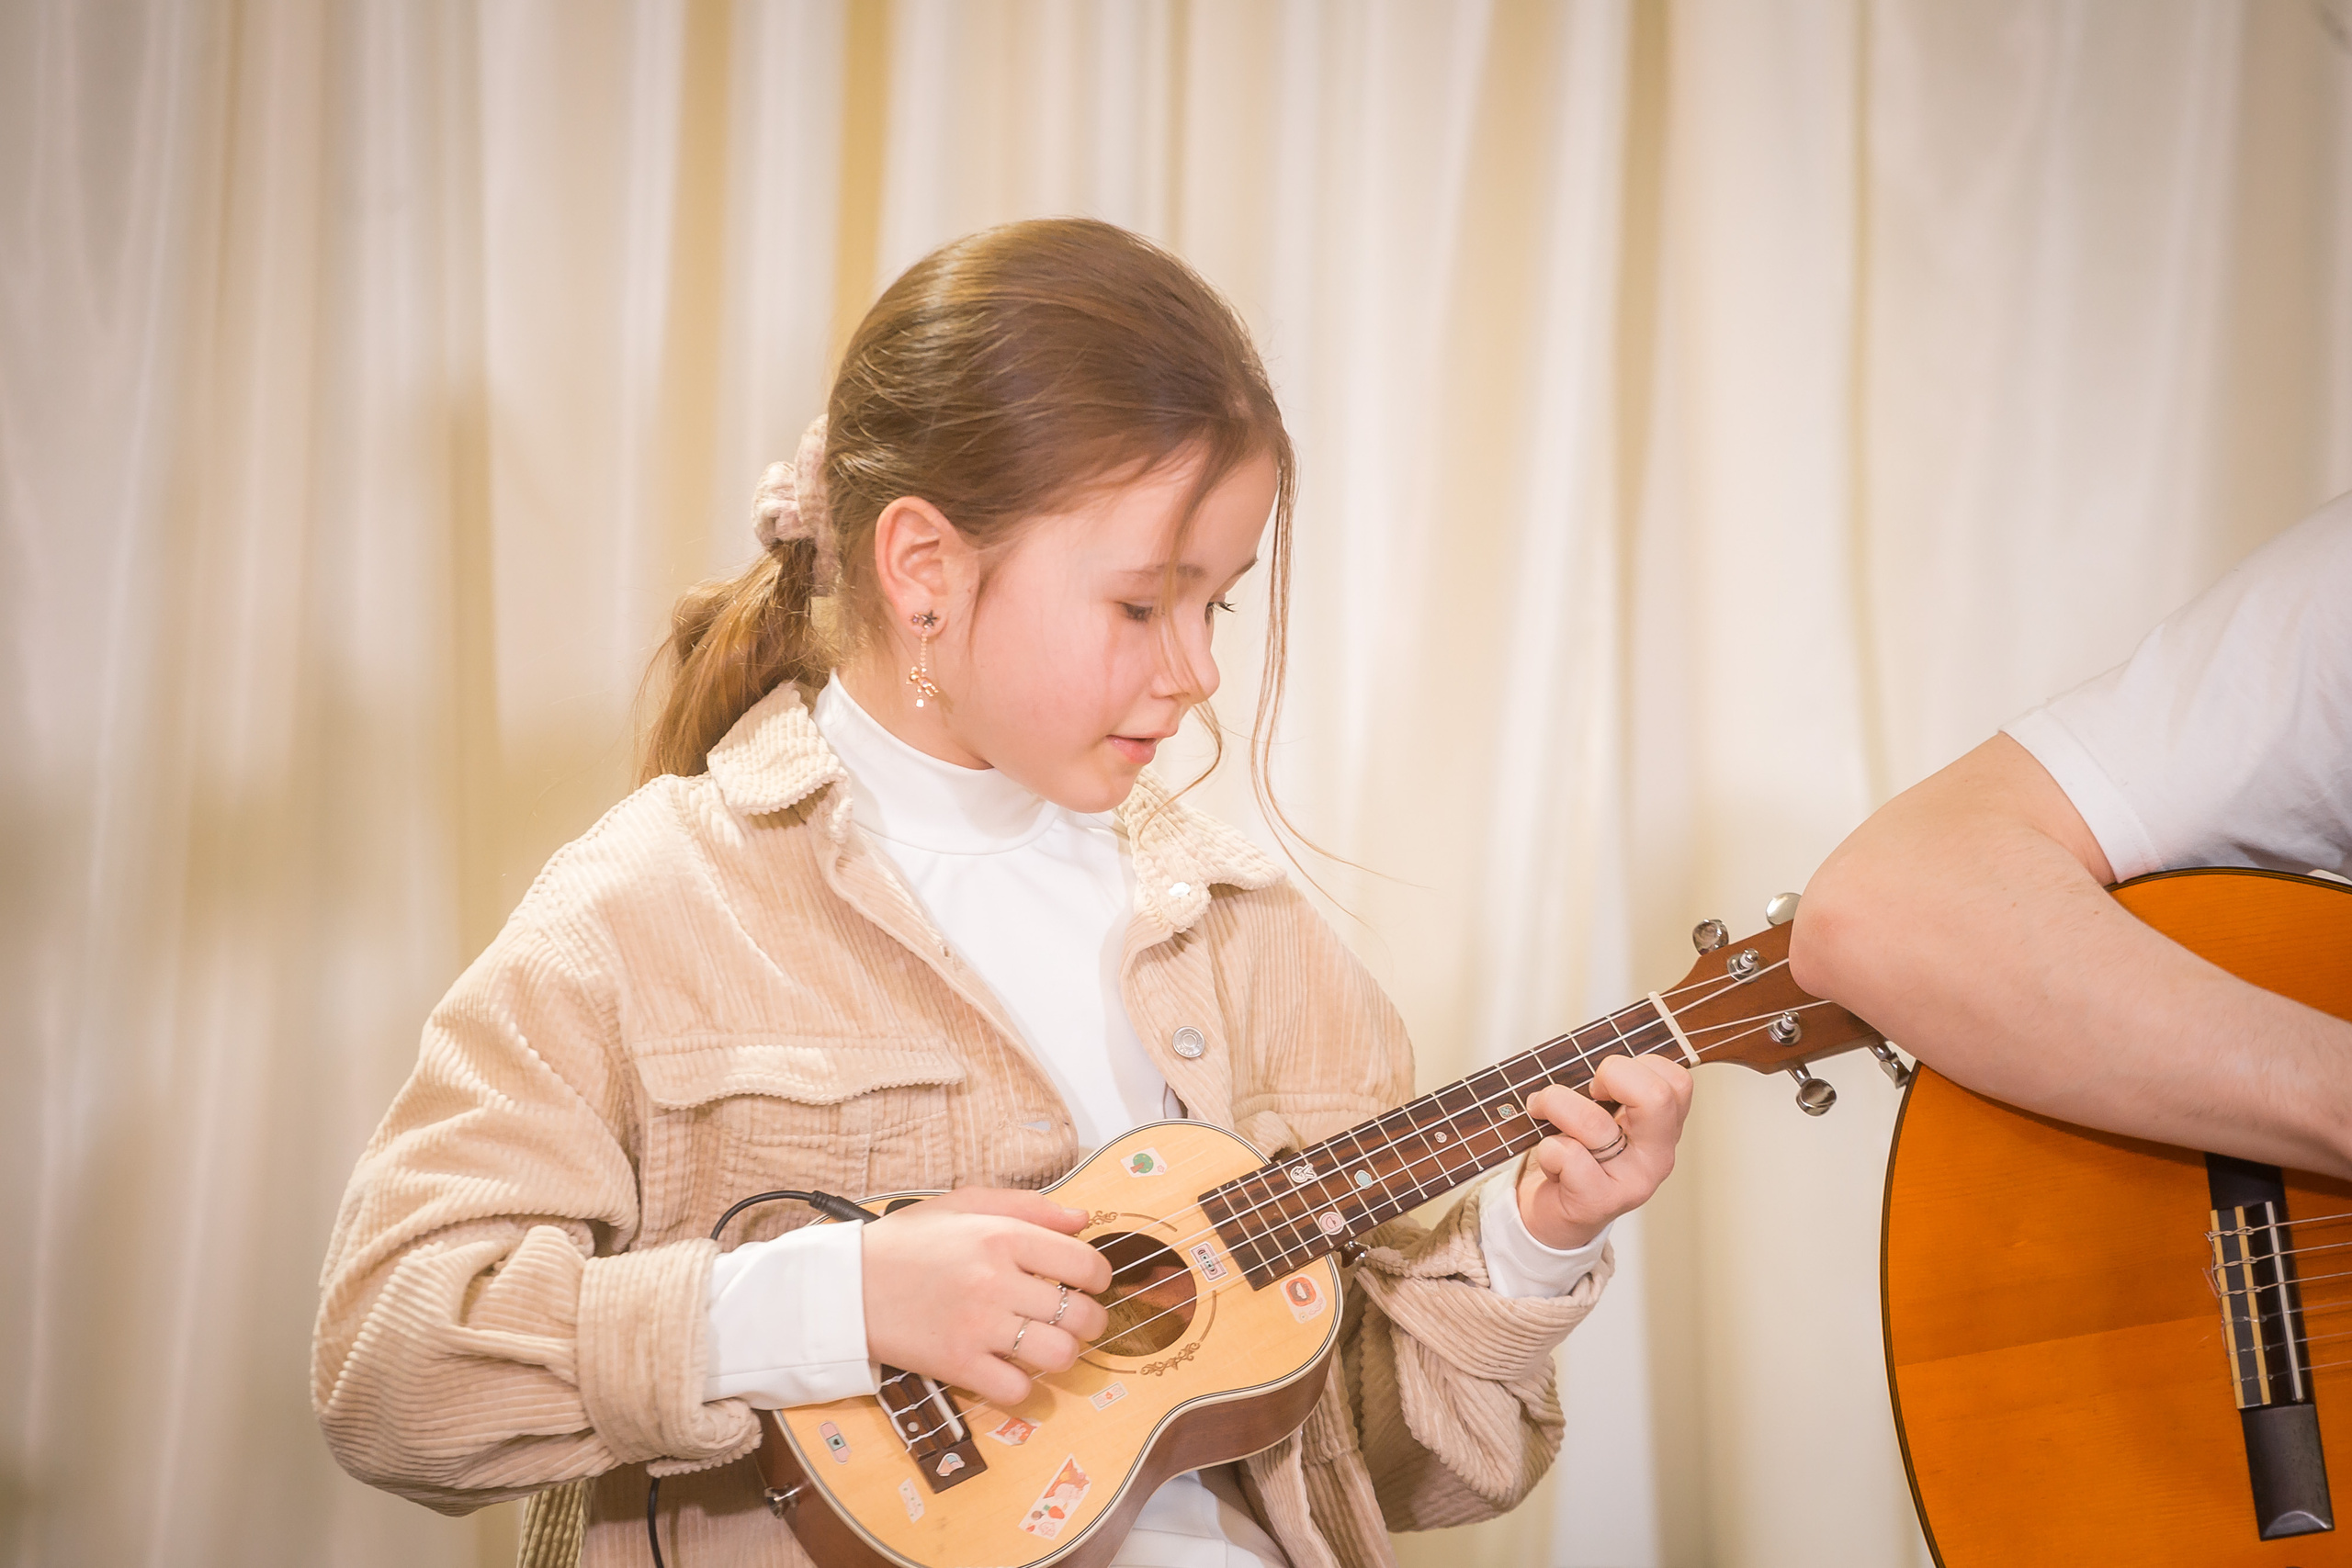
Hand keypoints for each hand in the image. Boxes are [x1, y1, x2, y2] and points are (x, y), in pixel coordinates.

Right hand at [860, 1187, 1113, 1406]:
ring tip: (1047, 1346)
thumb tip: (1082, 1219)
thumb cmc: (907, 1242)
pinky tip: (1010, 1368)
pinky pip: (1017, 1389)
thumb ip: (1029, 1206)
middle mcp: (996, 1280)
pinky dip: (1023, 1385)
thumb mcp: (965, 1203)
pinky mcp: (957, 1364)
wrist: (846, 1284)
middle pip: (1081, 1314)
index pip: (1085, 1264)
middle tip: (1074, 1320)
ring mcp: (978, 1326)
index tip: (1087, 1284)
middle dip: (1089, 1321)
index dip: (1098, 1278)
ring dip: (1062, 1355)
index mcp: (1002, 1236)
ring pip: (1059, 1355)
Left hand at [1516, 1053, 1692, 1249]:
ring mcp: (1632, 1182)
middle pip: (1655, 1096)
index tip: (1606, 1080)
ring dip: (1553, 1104)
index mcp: (1665, 1129)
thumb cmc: (1576, 1152)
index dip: (1635, 1065)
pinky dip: (1546, 1148)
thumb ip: (1609, 1087)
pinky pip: (1566, 1154)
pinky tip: (1550, 1160)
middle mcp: (1658, 1156)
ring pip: (1593, 1122)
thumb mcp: (1603, 1114)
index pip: (1676, 1081)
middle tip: (1588, 1089)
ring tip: (1541, 1111)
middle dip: (1610, 1074)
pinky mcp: (1599, 1202)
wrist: (1554, 1214)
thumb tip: (1585, 1051)